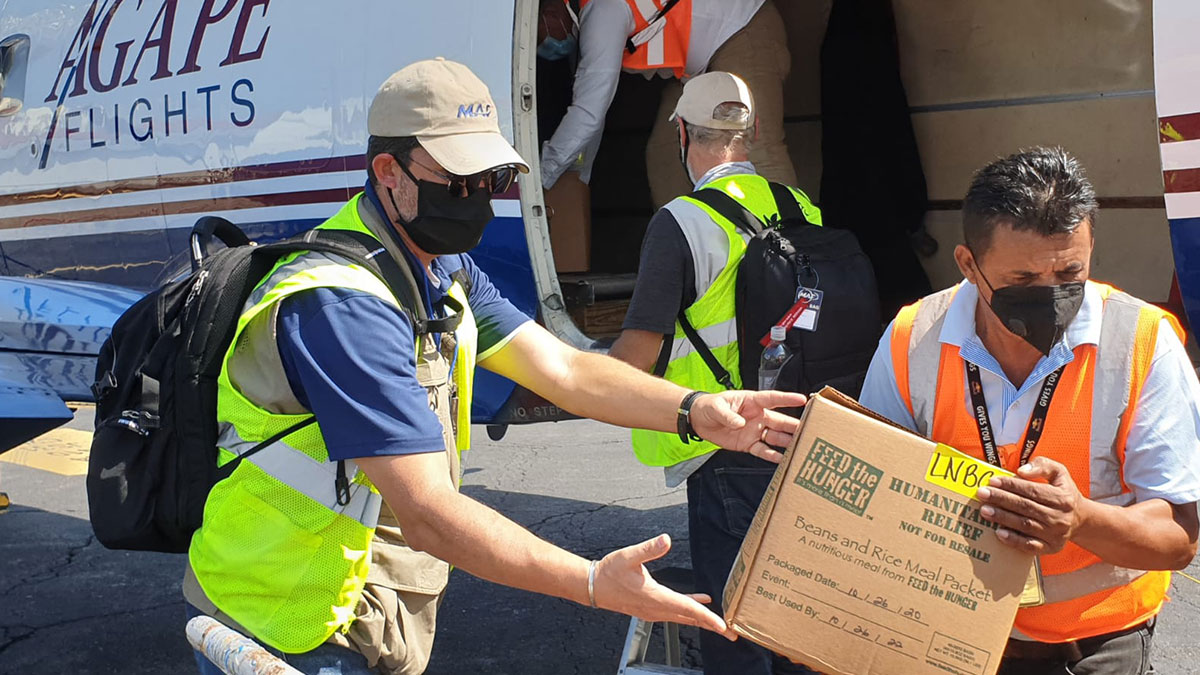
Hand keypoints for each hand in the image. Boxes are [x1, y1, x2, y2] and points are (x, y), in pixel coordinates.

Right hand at [594, 534, 736, 639]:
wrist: (593, 586)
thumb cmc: (609, 572)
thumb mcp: (629, 556)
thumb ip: (649, 548)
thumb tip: (666, 540)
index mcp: (655, 597)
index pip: (687, 609)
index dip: (707, 617)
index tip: (723, 625)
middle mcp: (656, 608)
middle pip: (690, 619)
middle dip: (712, 625)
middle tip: (732, 632)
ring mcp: (653, 611)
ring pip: (683, 617)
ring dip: (702, 619)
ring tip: (719, 623)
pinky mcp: (650, 608)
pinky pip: (675, 612)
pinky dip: (689, 610)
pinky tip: (699, 602)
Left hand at [688, 390, 807, 462]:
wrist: (699, 420)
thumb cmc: (709, 406)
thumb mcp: (716, 407)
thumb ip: (728, 415)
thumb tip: (740, 424)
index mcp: (752, 402)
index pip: (772, 399)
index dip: (787, 399)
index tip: (802, 400)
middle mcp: (757, 416)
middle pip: (780, 421)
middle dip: (794, 426)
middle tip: (809, 430)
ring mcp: (754, 431)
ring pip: (775, 437)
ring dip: (787, 442)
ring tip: (800, 447)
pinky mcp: (748, 444)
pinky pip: (763, 450)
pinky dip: (772, 456)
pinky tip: (782, 460)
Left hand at [976, 457, 1085, 553]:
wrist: (1080, 519)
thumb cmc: (1063, 493)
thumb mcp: (1059, 473)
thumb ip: (1042, 466)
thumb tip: (1021, 471)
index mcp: (1062, 498)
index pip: (1032, 490)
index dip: (1011, 485)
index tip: (993, 481)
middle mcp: (1060, 517)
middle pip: (1026, 507)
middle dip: (1001, 500)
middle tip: (982, 494)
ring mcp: (1055, 534)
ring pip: (1025, 525)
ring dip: (1003, 518)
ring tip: (984, 510)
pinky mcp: (1051, 547)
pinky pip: (1030, 546)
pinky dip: (1014, 540)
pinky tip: (998, 533)